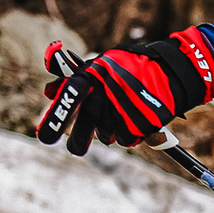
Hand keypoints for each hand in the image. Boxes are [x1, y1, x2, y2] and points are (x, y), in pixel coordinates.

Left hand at [35, 29, 213, 154]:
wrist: (170, 73)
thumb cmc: (131, 69)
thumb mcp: (101, 66)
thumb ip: (74, 80)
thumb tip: (48, 92)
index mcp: (91, 78)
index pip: (67, 100)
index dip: (53, 121)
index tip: (43, 137)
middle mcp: (103, 97)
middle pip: (79, 137)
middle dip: (77, 142)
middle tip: (77, 146)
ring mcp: (119, 114)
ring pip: (104, 137)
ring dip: (109, 131)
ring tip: (121, 113)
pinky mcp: (137, 127)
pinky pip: (124, 140)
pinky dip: (128, 133)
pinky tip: (135, 119)